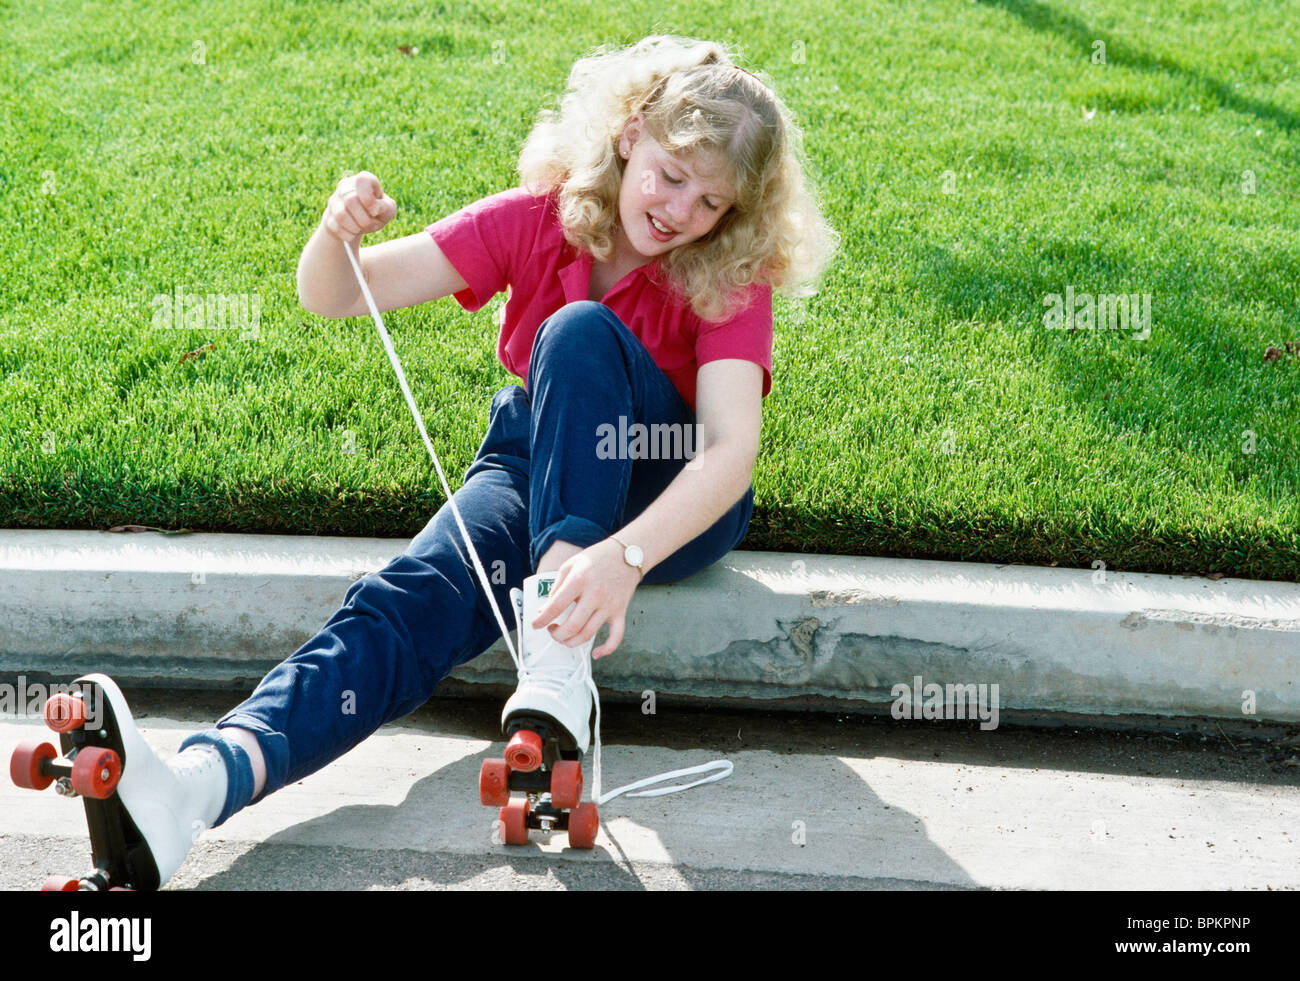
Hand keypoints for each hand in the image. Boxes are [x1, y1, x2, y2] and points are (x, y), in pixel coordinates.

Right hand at [321, 171, 396, 241]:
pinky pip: (335, 227)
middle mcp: (346, 186)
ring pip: (341, 214)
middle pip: (350, 200)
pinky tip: (353, 234)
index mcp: (363, 180)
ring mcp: (334, 200)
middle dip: (365, 219)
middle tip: (372, 225)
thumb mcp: (388, 209)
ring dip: (356, 228)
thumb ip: (385, 207)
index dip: (368, 198)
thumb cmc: (377, 213)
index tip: (375, 212)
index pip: (362, 180)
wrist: (360, 224)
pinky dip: (347, 235)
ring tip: (362, 229)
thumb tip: (375, 209)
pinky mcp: (328, 216)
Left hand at [532, 539, 641, 658]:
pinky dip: (606, 650)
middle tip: (552, 630)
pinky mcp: (620, 611)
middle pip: (572, 626)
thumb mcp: (571, 565)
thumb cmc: (596, 558)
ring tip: (564, 637)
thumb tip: (545, 609)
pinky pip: (616, 637)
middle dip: (556, 634)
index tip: (535, 624)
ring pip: (588, 634)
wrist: (627, 554)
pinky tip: (595, 653)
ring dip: (571, 642)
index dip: (541, 619)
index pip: (556, 606)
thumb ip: (557, 587)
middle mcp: (595, 594)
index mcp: (579, 580)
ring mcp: (609, 605)